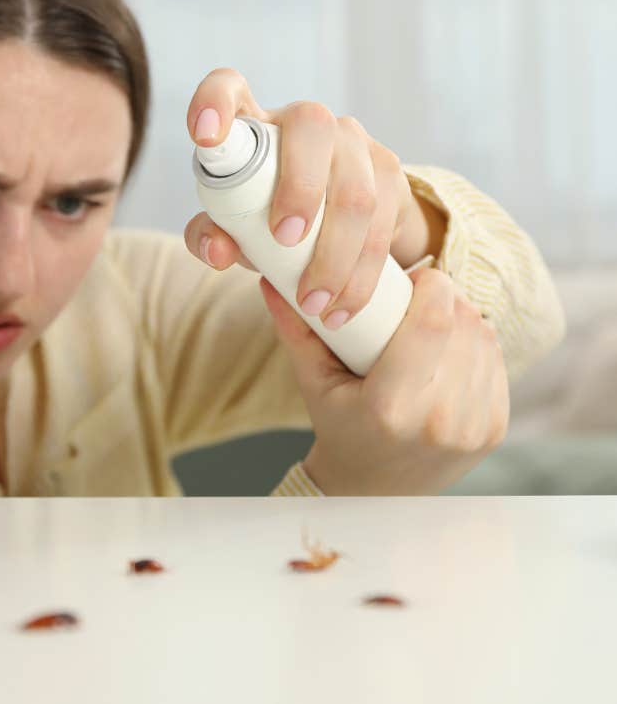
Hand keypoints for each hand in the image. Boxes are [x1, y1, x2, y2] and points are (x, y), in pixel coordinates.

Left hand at [185, 69, 444, 328]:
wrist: (340, 225)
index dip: (215, 102)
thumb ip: (212, 236)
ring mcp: (352, 142)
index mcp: (254, 125)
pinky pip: (386, 217)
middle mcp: (305, 121)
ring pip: (356, 186)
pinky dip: (362, 271)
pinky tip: (344, 304)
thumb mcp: (235, 228)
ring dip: (335, 251)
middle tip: (284, 240)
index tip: (204, 136)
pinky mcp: (388, 171)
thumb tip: (217, 250)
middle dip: (301, 187)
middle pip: (311, 126)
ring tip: (313, 302)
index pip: (228, 87)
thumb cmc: (268, 218)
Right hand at [260, 266, 508, 494]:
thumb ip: (295, 329)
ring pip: (484, 339)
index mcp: (390, 408)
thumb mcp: (313, 381)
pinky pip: (496, 363)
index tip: (417, 276)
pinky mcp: (493, 430)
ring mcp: (471, 429)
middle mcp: (438, 421)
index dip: (432, 287)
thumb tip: (271, 280)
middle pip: (463, 325)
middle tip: (420, 297)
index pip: (431, 324)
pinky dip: (476, 345)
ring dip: (464, 318)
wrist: (375, 490)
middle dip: (446, 298)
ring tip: (433, 322)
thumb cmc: (339, 426)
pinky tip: (450, 349)